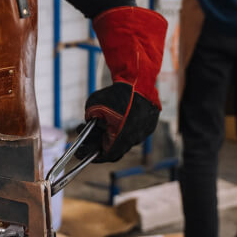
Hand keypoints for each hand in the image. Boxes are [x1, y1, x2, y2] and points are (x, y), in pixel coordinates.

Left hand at [75, 6, 166, 162]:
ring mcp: (145, 132)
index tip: (86, 152)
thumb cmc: (115, 94)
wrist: (138, 80)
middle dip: (103, 142)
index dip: (95, 155)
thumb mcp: (93, 106)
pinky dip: (126, 127)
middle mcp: (135, 139)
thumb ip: (89, 120)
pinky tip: (119, 116)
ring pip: (127, 139)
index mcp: (121, 139)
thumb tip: (89, 126)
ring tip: (106, 121)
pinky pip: (136, 130)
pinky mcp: (150, 123)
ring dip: (116, 134)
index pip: (107, 155)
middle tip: (93, 135)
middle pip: (117, 148)